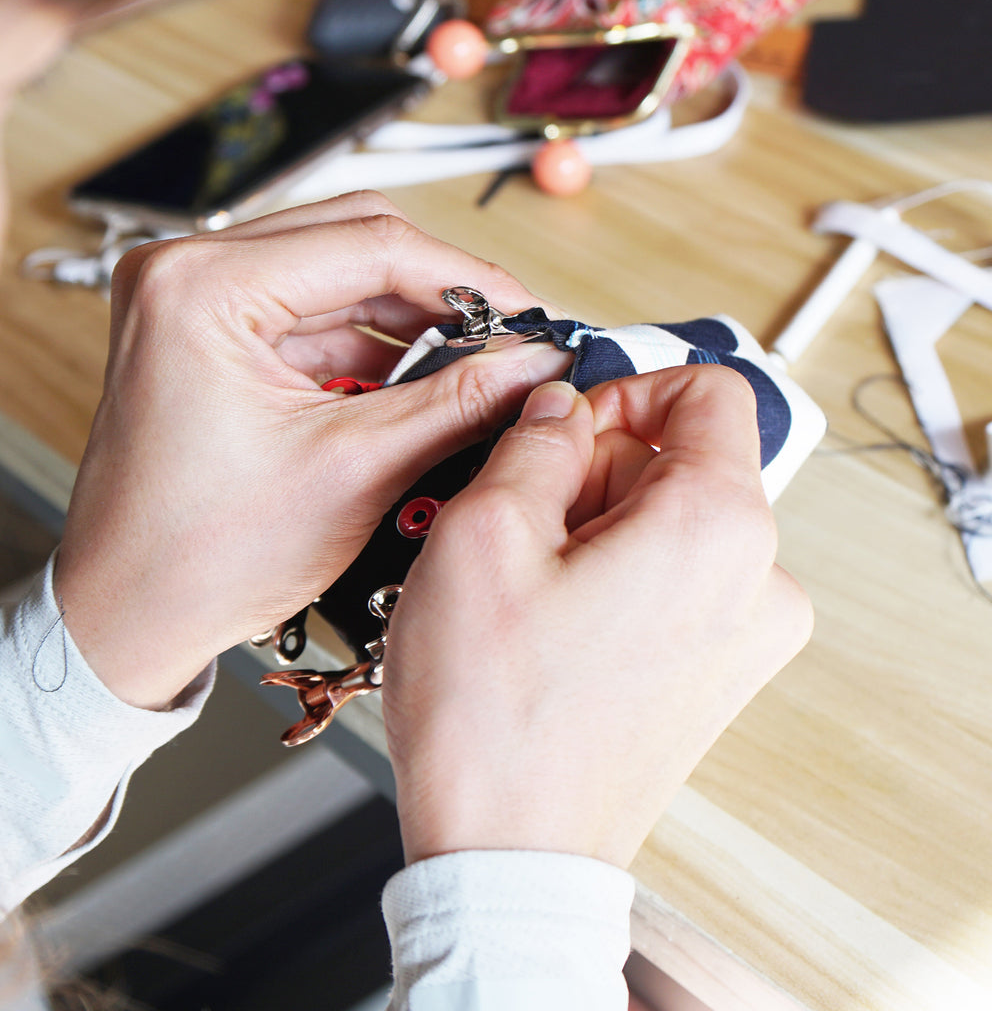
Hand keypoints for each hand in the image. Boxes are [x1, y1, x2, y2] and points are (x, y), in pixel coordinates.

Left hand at [55, 194, 567, 708]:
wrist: (126, 616)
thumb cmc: (197, 558)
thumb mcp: (352, 472)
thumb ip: (456, 405)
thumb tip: (533, 363)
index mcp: (201, 287)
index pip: (369, 243)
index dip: (468, 278)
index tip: (530, 313)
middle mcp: (184, 271)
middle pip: (353, 238)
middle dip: (440, 290)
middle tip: (508, 336)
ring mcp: (190, 297)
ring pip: (336, 271)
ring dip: (409, 316)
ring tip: (473, 362)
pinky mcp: (206, 331)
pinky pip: (310, 311)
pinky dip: (370, 341)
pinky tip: (421, 377)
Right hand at [382, 367, 812, 868]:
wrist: (507, 852)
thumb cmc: (496, 718)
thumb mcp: (485, 533)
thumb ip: (535, 440)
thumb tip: (559, 408)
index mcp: (717, 528)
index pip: (709, 390)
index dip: (624, 387)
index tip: (567, 425)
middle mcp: (756, 582)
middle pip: (680, 459)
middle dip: (593, 468)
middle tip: (518, 519)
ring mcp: (743, 636)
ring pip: (666, 520)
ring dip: (591, 525)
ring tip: (526, 584)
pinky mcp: (716, 673)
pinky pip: (669, 579)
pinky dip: (609, 574)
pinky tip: (548, 619)